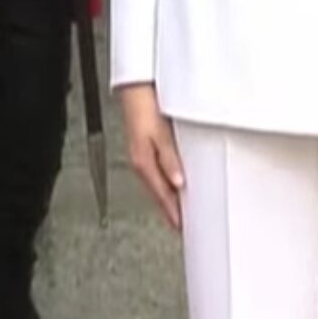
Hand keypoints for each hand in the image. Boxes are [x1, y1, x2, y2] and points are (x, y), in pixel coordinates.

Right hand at [117, 83, 184, 231]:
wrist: (135, 90)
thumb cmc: (145, 108)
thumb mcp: (160, 134)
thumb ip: (169, 159)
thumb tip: (178, 182)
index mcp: (143, 163)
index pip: (161, 196)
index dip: (172, 213)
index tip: (182, 227)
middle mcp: (141, 163)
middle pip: (158, 195)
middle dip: (170, 212)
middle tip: (182, 227)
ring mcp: (142, 157)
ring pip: (157, 186)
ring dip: (167, 200)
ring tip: (178, 214)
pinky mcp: (145, 150)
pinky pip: (156, 175)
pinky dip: (164, 186)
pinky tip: (172, 188)